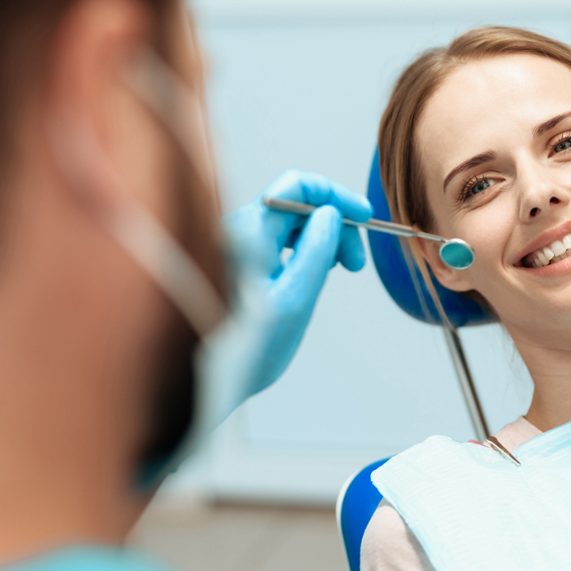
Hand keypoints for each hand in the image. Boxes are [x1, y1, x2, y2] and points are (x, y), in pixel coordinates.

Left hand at [215, 170, 371, 415]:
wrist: (205, 383)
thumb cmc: (246, 349)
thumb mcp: (294, 300)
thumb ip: (316, 251)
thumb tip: (331, 214)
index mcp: (249, 233)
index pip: (297, 186)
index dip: (335, 195)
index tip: (364, 217)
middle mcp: (238, 232)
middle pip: (295, 204)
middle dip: (333, 224)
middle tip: (356, 264)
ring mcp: (235, 248)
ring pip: (288, 224)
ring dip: (320, 239)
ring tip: (340, 271)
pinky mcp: (237, 265)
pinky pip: (276, 242)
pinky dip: (301, 251)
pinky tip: (313, 275)